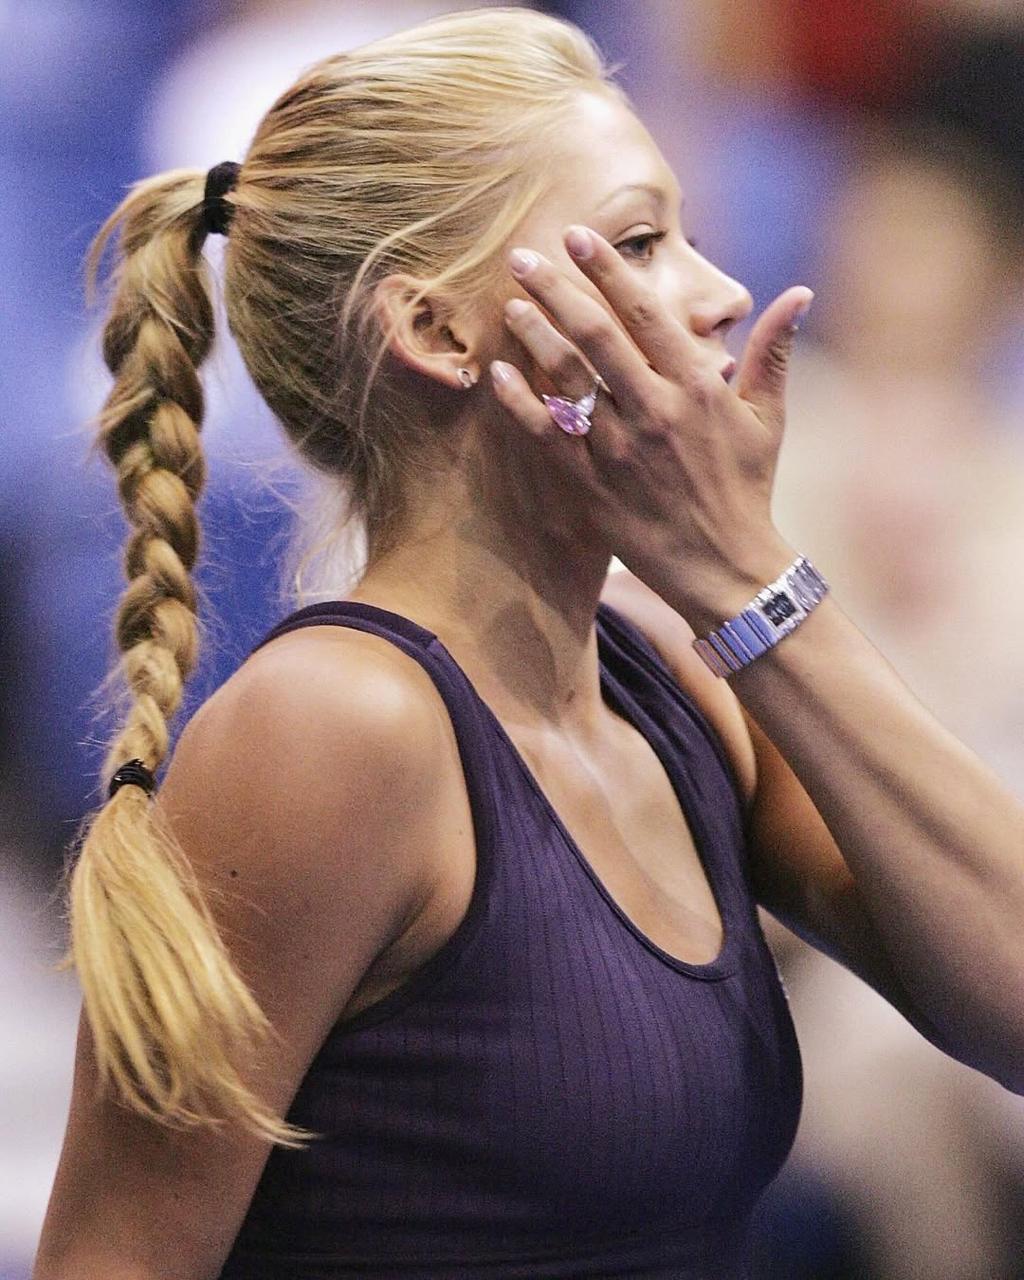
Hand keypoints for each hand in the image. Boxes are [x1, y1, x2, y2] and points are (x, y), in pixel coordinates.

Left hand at [490, 224, 811, 629]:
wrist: (726, 568)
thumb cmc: (747, 489)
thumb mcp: (769, 418)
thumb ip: (774, 350)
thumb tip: (800, 292)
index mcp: (697, 386)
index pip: (645, 312)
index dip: (608, 269)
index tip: (578, 235)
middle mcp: (655, 410)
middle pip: (596, 335)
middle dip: (556, 289)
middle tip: (523, 255)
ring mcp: (620, 448)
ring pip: (567, 379)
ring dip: (535, 335)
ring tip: (510, 302)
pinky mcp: (592, 484)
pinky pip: (548, 435)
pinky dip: (521, 402)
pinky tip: (498, 373)